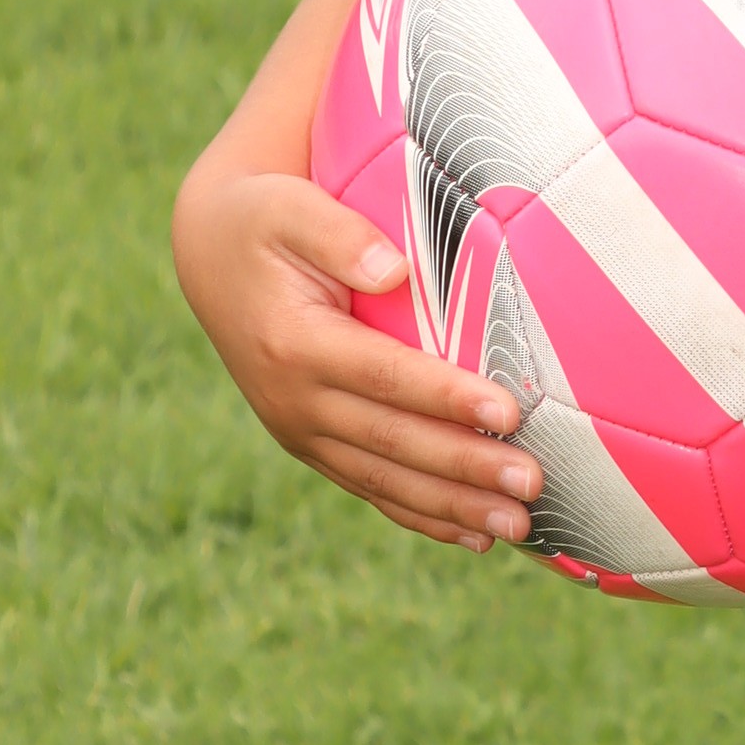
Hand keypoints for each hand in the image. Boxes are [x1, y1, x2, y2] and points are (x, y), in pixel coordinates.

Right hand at [172, 164, 543, 552]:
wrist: (211, 256)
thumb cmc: (266, 221)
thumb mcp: (289, 209)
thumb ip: (339, 235)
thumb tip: (393, 270)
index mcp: (295, 344)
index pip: (384, 376)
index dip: (447, 397)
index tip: (509, 412)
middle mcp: (294, 399)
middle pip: (394, 440)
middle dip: (466, 467)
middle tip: (533, 484)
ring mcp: (300, 430)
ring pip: (386, 478)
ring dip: (454, 506)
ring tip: (518, 524)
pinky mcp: (311, 444)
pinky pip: (371, 488)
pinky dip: (422, 515)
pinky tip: (475, 535)